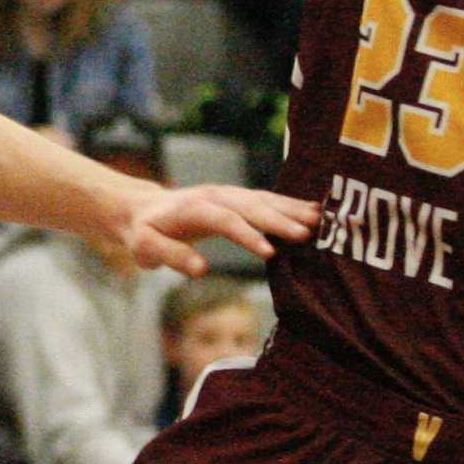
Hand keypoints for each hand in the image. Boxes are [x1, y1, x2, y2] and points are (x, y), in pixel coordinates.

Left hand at [114, 181, 318, 275]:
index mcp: (194, 208)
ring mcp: (229, 193)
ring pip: (265, 199)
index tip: (271, 253)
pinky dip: (291, 205)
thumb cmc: (144, 233)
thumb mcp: (146, 248)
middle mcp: (216, 195)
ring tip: (322, 220)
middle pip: (252, 206)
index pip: (225, 220)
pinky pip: (268, 199)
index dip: (248, 235)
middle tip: (309, 234)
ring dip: (293, 209)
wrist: (141, 208)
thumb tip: (200, 269)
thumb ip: (172, 257)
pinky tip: (315, 212)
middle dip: (281, 219)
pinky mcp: (238, 198)